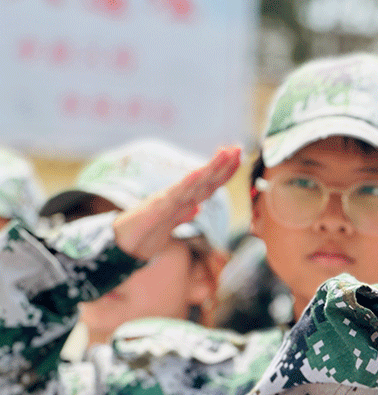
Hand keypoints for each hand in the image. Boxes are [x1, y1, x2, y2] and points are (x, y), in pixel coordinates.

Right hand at [113, 146, 241, 259]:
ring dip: (210, 167)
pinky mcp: (157, 208)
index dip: (224, 172)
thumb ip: (182, 216)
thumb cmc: (144, 234)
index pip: (208, 185)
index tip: (238, 157)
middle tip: (238, 148)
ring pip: (194, 182)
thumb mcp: (169, 226)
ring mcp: (168, 200)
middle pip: (205, 179)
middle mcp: (177, 197)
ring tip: (225, 153)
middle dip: (222, 164)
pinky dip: (188, 182)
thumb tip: (197, 209)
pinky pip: (176, 194)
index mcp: (182, 202)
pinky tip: (199, 172)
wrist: (122, 246)